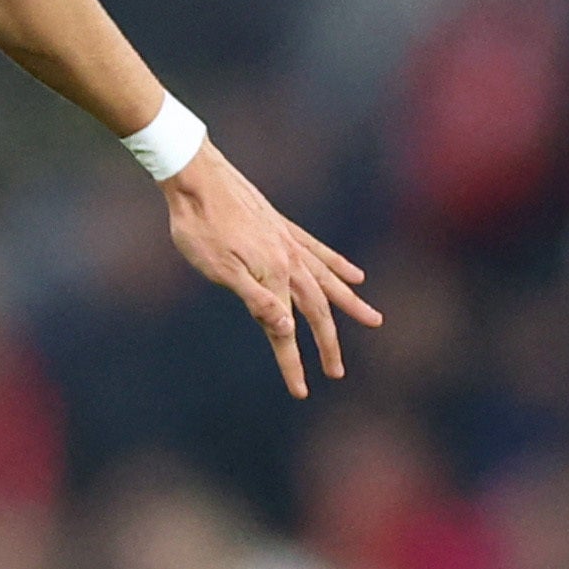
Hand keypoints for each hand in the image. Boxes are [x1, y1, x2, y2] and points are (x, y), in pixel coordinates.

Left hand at [160, 146, 379, 399]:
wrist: (195, 176)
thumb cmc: (198, 225)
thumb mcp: (219, 268)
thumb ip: (255, 299)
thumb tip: (286, 330)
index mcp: (272, 276)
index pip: (284, 332)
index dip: (292, 363)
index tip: (301, 393)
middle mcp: (289, 261)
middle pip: (315, 310)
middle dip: (327, 343)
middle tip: (337, 372)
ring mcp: (289, 243)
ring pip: (327, 281)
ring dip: (349, 304)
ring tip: (373, 320)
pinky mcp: (282, 227)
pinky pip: (319, 252)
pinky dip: (338, 266)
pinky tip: (355, 275)